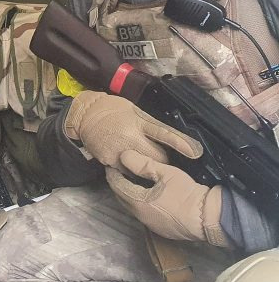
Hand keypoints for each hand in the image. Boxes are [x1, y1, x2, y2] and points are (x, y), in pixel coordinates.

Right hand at [63, 91, 201, 168]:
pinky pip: (126, 170)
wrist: (85, 115)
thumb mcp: (135, 111)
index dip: (180, 143)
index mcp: (138, 122)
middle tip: (158, 154)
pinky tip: (128, 162)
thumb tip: (172, 138)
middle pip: (158, 158)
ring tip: (141, 158)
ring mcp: (119, 151)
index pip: (164, 134)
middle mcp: (130, 137)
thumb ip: (151, 125)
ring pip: (143, 168)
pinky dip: (130, 168)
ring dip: (146, 166)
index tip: (195, 153)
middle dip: (162, 158)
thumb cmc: (113, 110)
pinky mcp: (109, 161)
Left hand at [106, 150, 230, 246]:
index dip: (113, 174)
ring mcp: (151, 225)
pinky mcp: (162, 230)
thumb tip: (123, 155)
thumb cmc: (186, 193)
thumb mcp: (166, 173)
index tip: (112, 164)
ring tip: (134, 182)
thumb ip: (143, 164)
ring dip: (131, 195)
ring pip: (134, 207)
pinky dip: (142, 204)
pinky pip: (146, 214)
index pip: (117, 186)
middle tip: (121, 172)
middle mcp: (140, 216)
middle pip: (123, 197)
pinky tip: (150, 197)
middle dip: (120, 184)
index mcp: (137, 202)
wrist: (209, 218)